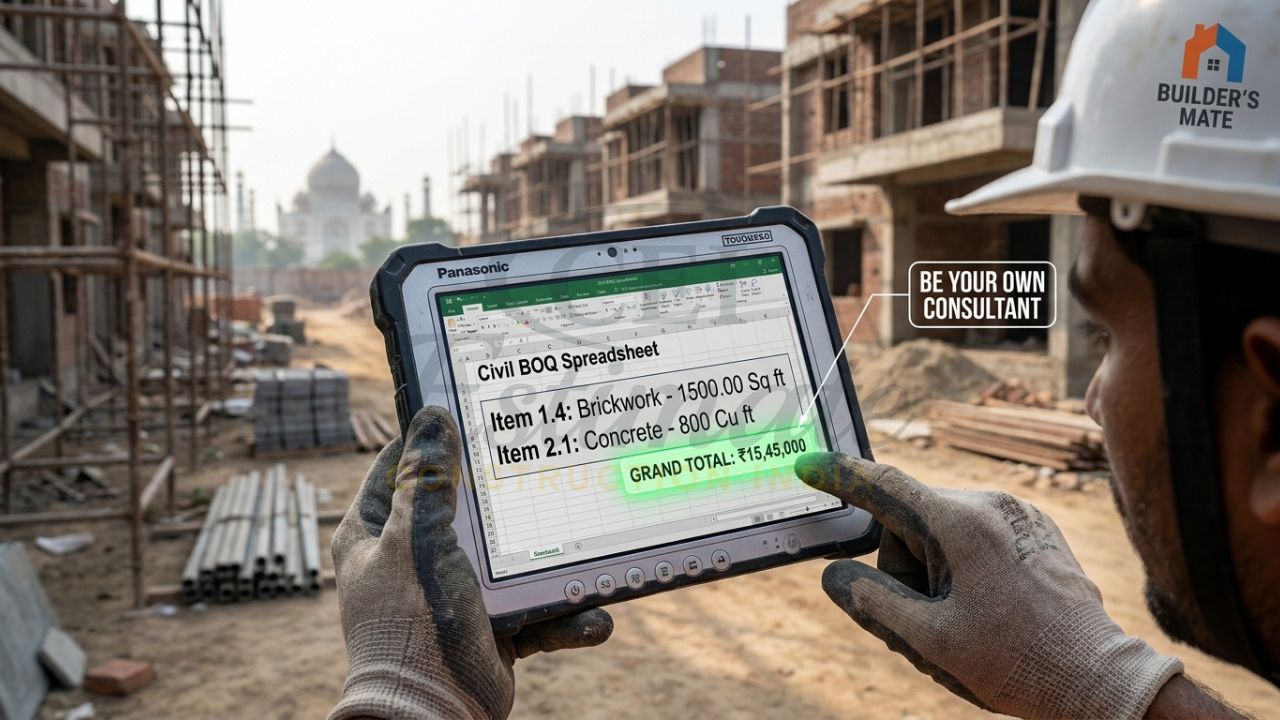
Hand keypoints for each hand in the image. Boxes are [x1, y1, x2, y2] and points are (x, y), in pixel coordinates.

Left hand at [329, 407, 612, 718]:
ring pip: (510, 559)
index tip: (468, 405)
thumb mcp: (419, 541)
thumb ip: (428, 483)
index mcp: (377, 534)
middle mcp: (413, 559)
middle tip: (546, 460)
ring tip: (589, 549)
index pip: (399, 467)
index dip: (429, 437)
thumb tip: (431, 417)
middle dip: (509, 492)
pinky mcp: (490, 628)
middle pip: (466, 507)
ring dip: (551, 562)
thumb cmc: (412, 625)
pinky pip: (536, 611)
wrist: (432, 715)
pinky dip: (565, 616)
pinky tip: (595, 617)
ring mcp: (454, 594)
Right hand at [796, 452, 1181, 719]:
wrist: (1099, 680)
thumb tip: (836, 576)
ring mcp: (1018, 514)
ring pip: (943, 531)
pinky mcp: (1037, 529)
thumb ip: (873, 601)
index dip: (840, 476)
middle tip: (931, 620)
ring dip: (936, 570)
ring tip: (969, 620)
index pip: (884, 487)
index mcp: (961, 524)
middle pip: (911, 522)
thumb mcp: (929, 639)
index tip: (808, 465)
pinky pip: (979, 536)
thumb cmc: (1015, 663)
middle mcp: (991, 505)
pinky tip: (993, 609)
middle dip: (905, 567)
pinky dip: (966, 566)